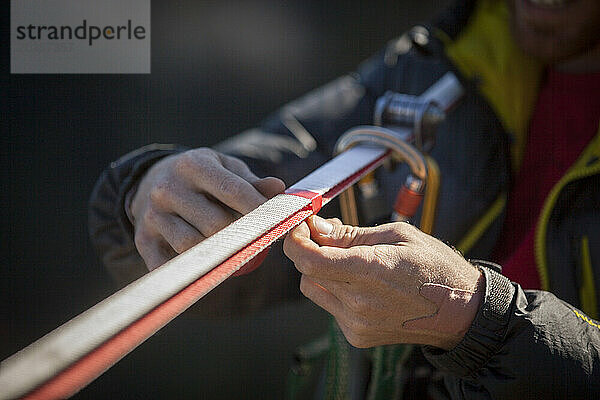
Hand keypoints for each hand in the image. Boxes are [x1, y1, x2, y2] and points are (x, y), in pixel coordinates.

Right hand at [131, 148, 284, 269]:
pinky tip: (207, 264)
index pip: (233, 191)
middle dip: (242, 236)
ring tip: (234, 251)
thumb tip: (279, 189)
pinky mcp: (142, 239)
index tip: (280, 223)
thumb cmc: (200, 177)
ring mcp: (152, 215)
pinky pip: (170, 265)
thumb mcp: (225, 169)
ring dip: (218, 254)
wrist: (151, 181)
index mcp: (193, 165)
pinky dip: (191, 269)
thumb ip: (252, 182)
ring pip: (193, 246)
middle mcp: (168, 188)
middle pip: (216, 224)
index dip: (260, 210)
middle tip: (259, 242)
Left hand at [283, 216, 483, 349]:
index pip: (309, 259)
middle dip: (311, 250)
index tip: (300, 227)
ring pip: (315, 290)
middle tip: (331, 235)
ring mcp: (357, 323)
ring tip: (351, 260)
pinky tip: (363, 284)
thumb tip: (317, 228)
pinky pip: (331, 307)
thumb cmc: (434, 267)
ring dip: (323, 271)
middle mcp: (358, 302)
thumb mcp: (397, 235)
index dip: (295, 241)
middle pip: (307, 273)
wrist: (461, 312)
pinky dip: (337, 291)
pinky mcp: (358, 337)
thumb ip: (351, 234)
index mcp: (370, 270)